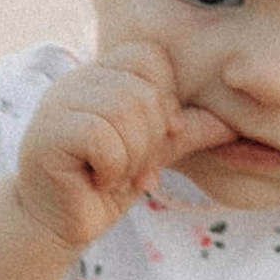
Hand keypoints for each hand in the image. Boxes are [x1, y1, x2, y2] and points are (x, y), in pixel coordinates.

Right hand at [16, 43, 239, 250]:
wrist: (57, 225)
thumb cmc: (104, 185)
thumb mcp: (154, 152)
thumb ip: (187, 132)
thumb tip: (233, 123)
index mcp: (100, 76)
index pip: (148, 55)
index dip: (167, 96)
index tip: (164, 135)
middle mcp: (75, 82)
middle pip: (141, 87)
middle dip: (152, 139)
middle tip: (135, 168)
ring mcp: (57, 105)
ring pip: (122, 110)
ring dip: (133, 156)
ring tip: (117, 175)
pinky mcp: (47, 134)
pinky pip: (100, 136)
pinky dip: (113, 167)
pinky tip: (99, 182)